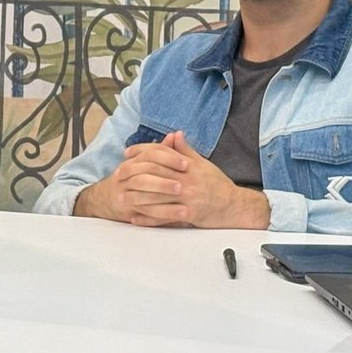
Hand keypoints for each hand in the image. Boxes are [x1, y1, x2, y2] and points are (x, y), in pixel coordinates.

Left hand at [77, 131, 269, 229]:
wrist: (234, 206)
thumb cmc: (217, 184)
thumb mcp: (203, 164)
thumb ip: (186, 151)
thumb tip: (175, 134)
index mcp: (188, 167)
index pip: (161, 155)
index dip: (142, 152)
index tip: (127, 152)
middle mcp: (185, 181)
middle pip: (154, 175)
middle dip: (134, 173)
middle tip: (117, 174)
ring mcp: (186, 198)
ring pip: (156, 197)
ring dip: (136, 198)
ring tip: (121, 197)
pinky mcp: (188, 215)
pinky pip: (164, 217)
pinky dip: (147, 218)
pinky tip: (134, 218)